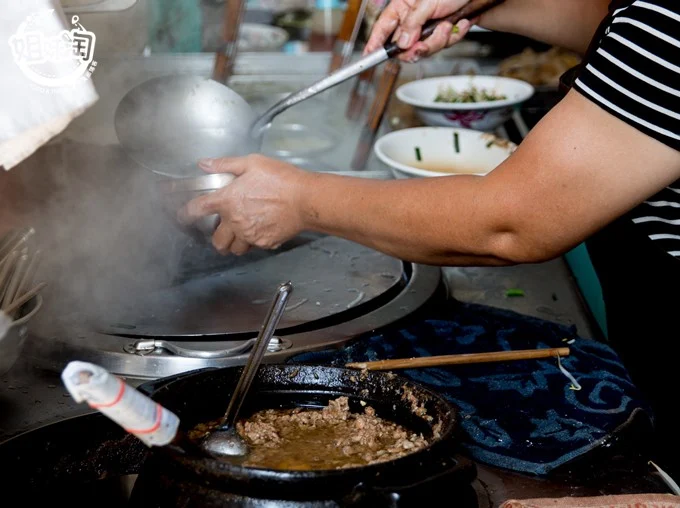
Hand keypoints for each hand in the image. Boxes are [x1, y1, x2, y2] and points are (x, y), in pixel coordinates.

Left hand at [178, 155, 307, 255]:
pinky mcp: (265, 242)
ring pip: (235, 248)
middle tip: (224, 229)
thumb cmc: (281, 180)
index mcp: (228, 200)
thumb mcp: (252, 163)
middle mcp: (236, 221)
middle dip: (217, 237)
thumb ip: (225, 165)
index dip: (186, 213)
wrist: (305, 199)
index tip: (183, 215)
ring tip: (242, 233)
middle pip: (217, 241)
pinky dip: (254, 242)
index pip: (198, 209)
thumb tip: (204, 164)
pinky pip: (254, 247)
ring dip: (235, 243)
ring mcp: (250, 235)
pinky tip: (261, 230)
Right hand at [364, 0, 476, 61]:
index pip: (382, 28)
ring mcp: (427, 28)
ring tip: (448, 25)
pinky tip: (460, 23)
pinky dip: (454, 37)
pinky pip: (443, 46)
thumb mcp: (428, 2)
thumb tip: (403, 43)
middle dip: (417, 48)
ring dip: (439, 41)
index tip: (368, 56)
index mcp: (403, 6)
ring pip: (425, 49)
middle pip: (404, 47)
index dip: (374, 43)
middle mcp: (413, 19)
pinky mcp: (442, 34)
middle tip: (423, 45)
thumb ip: (413, 23)